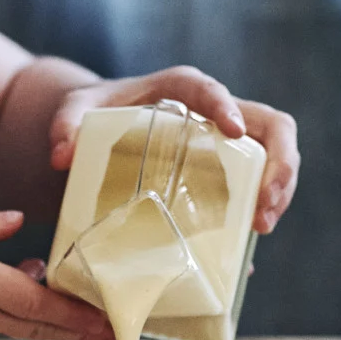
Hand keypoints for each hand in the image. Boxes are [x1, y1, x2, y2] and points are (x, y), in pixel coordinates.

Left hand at [48, 70, 299, 232]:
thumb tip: (62, 156)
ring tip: (261, 227)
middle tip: (264, 205)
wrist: (103, 131)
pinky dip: (255, 216)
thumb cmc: (94, 114)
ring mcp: (227, 145)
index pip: (211, 91)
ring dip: (278, 192)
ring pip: (274, 158)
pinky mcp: (227, 173)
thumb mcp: (75, 112)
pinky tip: (246, 250)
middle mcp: (215, 112)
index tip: (233, 132)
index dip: (227, 108)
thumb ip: (66, 126)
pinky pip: (255, 190)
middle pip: (270, 126)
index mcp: (181, 89)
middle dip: (279, 164)